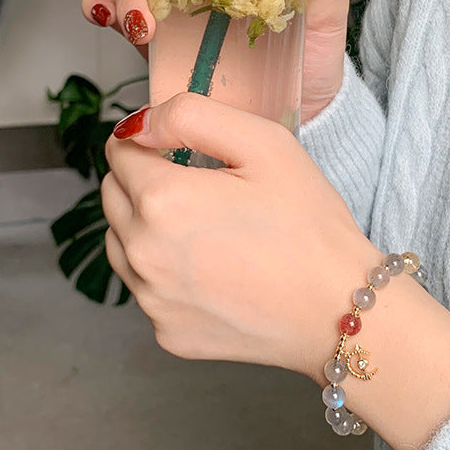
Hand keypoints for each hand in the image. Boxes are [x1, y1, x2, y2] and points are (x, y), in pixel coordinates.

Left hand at [101, 96, 378, 375]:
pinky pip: (146, 290)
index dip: (151, 142)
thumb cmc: (309, 225)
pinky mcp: (167, 333)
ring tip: (202, 231)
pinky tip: (211, 272)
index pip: (119, 151)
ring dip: (144, 228)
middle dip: (142, 182)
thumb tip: (138, 123)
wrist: (337, 308)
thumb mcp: (265, 144)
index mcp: (162, 200)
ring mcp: (152, 300)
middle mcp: (143, 254)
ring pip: (120, 245)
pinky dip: (165, 275)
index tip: (182, 151)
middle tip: (199, 190)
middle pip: (111, 197)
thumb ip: (190, 116)